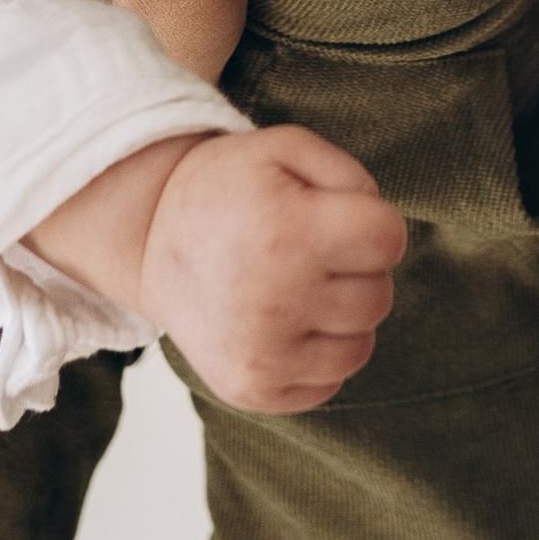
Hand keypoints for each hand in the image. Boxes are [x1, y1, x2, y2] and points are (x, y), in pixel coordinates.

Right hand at [134, 126, 405, 412]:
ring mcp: (261, 355)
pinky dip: (316, 357)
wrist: (150, 240)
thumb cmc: (228, 190)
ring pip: (360, 348)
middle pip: (378, 296)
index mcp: (286, 233)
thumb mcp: (283, 148)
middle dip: (357, 271)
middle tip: (311, 253)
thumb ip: (350, 176)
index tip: (339, 219)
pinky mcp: (252, 391)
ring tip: (298, 289)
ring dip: (342, 319)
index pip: (388, 240)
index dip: (373, 224)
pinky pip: (327, 384)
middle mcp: (273, 301)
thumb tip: (385, 236)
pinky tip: (284, 324)